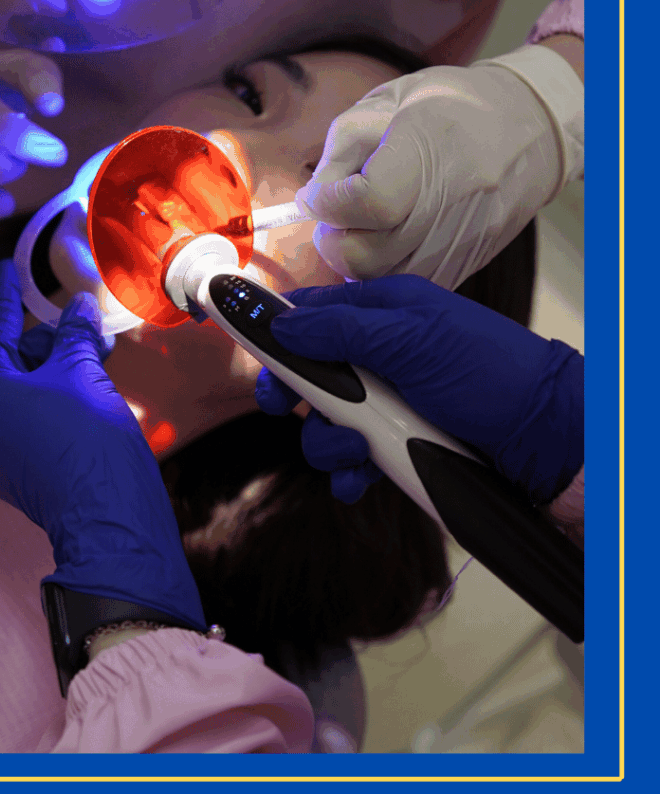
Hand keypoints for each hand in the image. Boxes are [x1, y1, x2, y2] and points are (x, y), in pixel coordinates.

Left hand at [0, 260, 204, 629]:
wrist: (106, 517)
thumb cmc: (87, 436)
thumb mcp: (82, 371)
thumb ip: (74, 333)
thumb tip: (78, 306)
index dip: (9, 293)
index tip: (6, 267)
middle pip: (11, 360)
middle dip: (51, 340)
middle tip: (89, 324)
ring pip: (23, 392)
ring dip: (60, 369)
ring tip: (100, 355)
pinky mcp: (14, 473)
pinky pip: (28, 421)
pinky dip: (56, 400)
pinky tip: (90, 390)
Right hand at [255, 276, 582, 504]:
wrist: (548, 441)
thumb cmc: (492, 375)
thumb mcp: (415, 339)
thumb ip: (343, 329)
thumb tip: (282, 324)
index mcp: (384, 313)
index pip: (311, 315)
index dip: (275, 332)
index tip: (244, 345)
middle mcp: (380, 356)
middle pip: (308, 373)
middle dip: (297, 396)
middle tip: (286, 408)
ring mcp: (389, 403)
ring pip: (325, 423)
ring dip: (330, 441)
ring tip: (359, 450)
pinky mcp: (397, 444)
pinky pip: (352, 460)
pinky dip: (350, 474)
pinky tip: (361, 480)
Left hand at [296, 47, 581, 289]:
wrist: (531, 127)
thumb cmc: (450, 108)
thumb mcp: (385, 106)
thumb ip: (339, 154)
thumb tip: (309, 203)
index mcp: (432, 148)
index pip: (368, 203)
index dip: (328, 204)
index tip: (319, 195)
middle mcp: (452, 202)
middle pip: (365, 257)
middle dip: (333, 239)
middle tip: (335, 215)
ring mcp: (461, 241)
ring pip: (380, 283)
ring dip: (355, 260)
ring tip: (362, 226)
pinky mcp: (465, 266)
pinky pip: (405, 287)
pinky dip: (382, 271)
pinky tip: (387, 240)